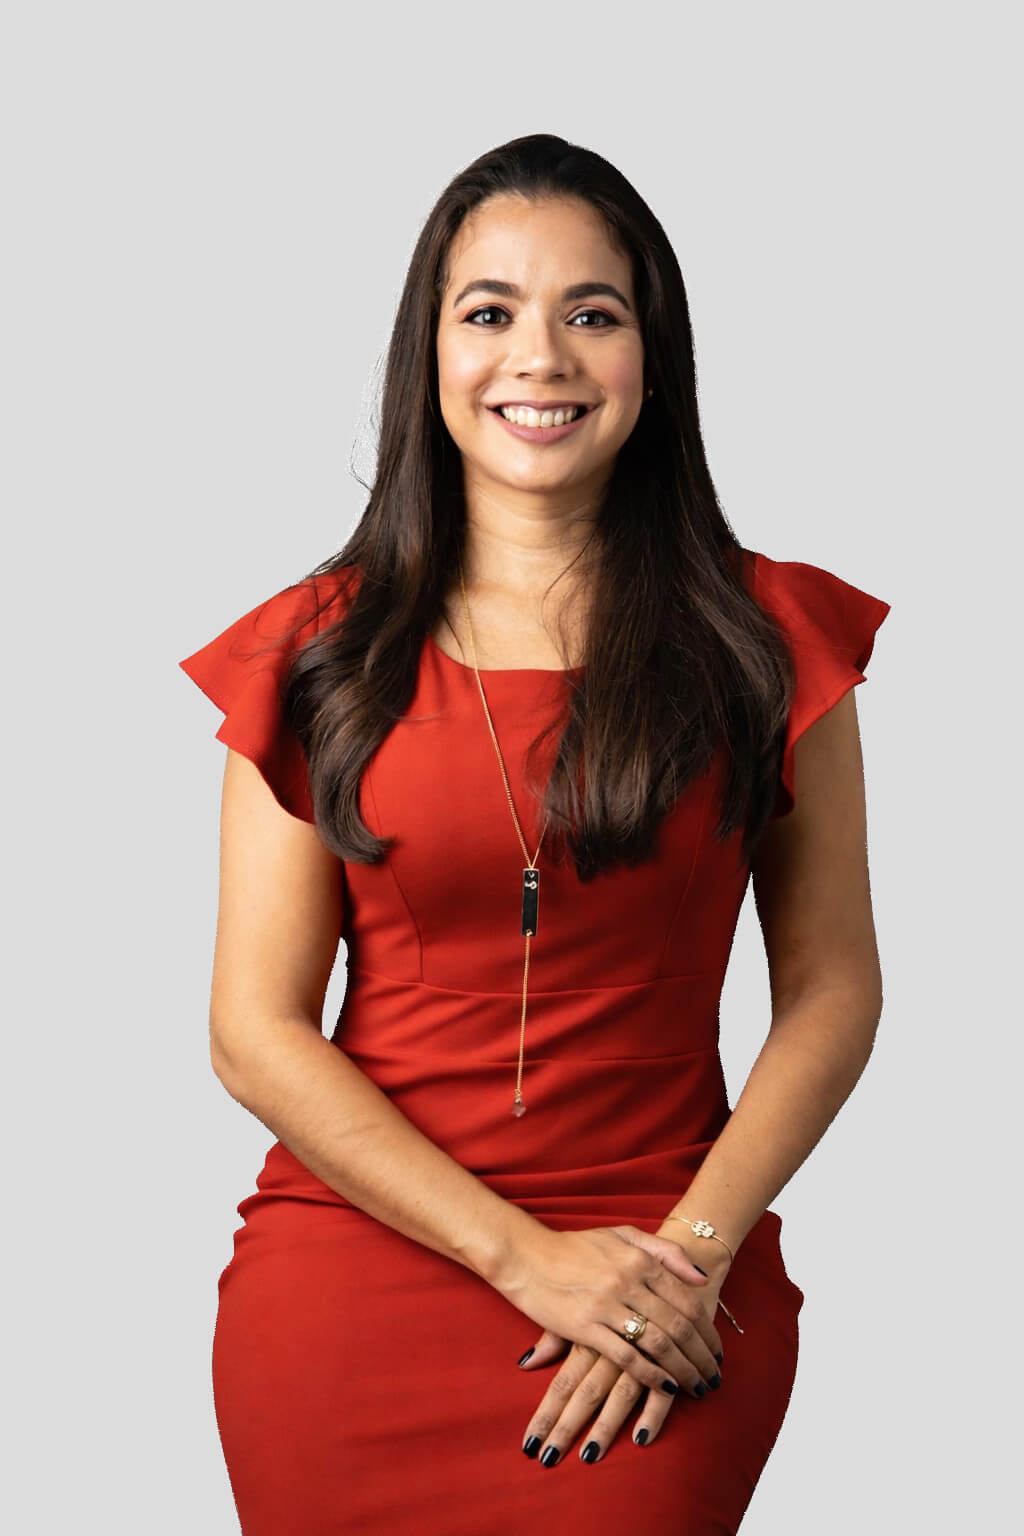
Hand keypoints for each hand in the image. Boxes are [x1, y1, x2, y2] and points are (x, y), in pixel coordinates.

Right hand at [516, 1231, 729, 1465]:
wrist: (526, 1256)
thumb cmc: (576, 1247)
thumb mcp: (622, 1235)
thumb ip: (665, 1252)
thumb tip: (701, 1279)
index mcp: (640, 1260)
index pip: (687, 1301)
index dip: (708, 1332)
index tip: (717, 1352)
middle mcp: (628, 1281)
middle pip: (678, 1327)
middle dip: (701, 1357)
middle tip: (713, 1378)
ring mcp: (606, 1305)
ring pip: (658, 1344)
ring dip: (682, 1370)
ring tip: (696, 1387)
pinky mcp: (585, 1327)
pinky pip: (627, 1357)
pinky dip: (651, 1375)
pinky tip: (665, 1386)